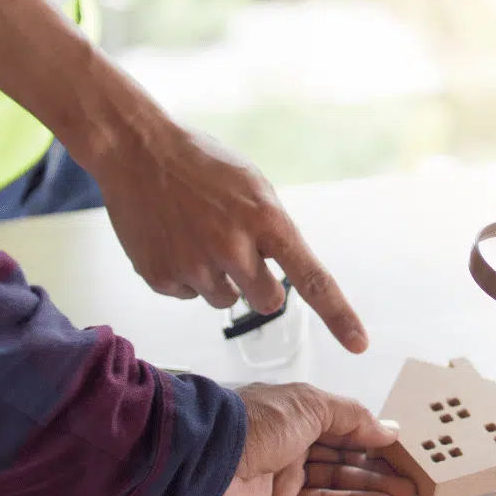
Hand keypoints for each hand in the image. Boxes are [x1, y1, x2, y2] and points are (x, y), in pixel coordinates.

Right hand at [92, 128, 368, 352]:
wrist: (136, 150)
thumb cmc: (201, 165)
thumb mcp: (252, 186)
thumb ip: (273, 230)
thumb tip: (284, 272)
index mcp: (265, 219)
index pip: (312, 278)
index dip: (339, 315)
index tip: (359, 345)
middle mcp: (233, 247)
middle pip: (268, 302)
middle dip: (259, 287)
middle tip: (236, 253)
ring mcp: (194, 264)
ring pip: (225, 301)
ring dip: (217, 278)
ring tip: (195, 234)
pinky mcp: (160, 277)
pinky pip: (187, 294)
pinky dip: (182, 273)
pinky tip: (170, 238)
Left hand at [200, 383, 416, 495]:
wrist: (207, 459)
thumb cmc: (254, 422)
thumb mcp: (311, 404)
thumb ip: (352, 416)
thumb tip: (385, 428)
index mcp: (298, 413)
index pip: (345, 425)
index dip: (373, 436)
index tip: (402, 447)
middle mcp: (293, 443)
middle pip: (345, 455)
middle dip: (379, 465)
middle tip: (411, 476)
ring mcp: (286, 476)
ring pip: (338, 482)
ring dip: (373, 487)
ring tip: (405, 493)